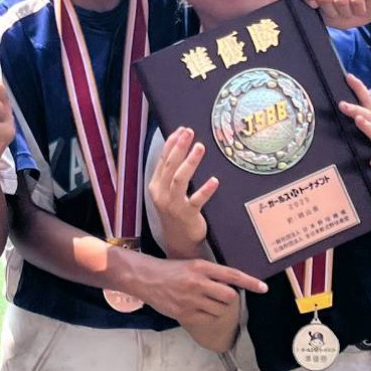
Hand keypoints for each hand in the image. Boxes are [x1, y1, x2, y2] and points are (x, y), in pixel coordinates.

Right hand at [137, 257, 267, 322]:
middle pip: (229, 296)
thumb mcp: (189, 265)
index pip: (232, 275)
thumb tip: (228, 285)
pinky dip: (207, 317)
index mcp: (200, 267)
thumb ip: (208, 274)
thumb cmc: (167, 270)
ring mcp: (191, 299)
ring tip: (205, 302)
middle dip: (229, 298)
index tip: (264, 288)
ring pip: (220, 310)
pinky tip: (197, 310)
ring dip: (217, 308)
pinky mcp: (184, 312)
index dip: (250, 282)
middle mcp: (198, 282)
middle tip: (220, 296)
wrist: (144, 278)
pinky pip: (207, 319)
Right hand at [149, 127, 218, 255]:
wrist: (178, 240)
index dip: (171, 144)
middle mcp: (161, 194)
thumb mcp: (168, 191)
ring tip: (200, 147)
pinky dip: (205, 190)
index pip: (162, 160)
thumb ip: (172, 173)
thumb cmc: (176, 211)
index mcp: (156, 185)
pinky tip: (214, 181)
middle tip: (189, 133)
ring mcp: (173, 205)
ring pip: (179, 180)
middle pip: (170, 166)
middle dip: (179, 147)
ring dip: (190, 162)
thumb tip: (181, 147)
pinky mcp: (187, 215)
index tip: (181, 130)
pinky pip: (196, 201)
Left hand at [281, 0, 370, 28]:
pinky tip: (360, 7)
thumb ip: (303, 0)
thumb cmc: (343, 11)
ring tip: (349, 9)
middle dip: (331, 12)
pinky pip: (354, 0)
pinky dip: (358, 10)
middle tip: (338, 12)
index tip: (314, 5)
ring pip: (339, 0)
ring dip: (346, 12)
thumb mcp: (322, 12)